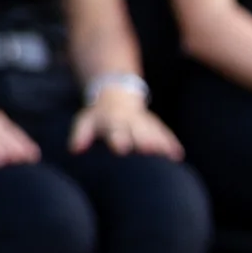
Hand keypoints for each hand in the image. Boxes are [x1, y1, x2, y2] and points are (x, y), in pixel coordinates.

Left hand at [68, 91, 182, 158]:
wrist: (116, 96)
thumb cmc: (98, 117)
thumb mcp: (85, 121)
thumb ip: (80, 135)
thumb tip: (74, 150)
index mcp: (112, 122)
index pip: (115, 131)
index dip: (118, 139)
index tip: (121, 149)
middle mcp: (131, 122)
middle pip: (139, 132)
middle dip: (145, 141)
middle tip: (150, 150)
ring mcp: (144, 123)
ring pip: (154, 133)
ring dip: (161, 143)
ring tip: (169, 156)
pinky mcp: (155, 125)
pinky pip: (165, 134)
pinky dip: (171, 144)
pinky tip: (177, 156)